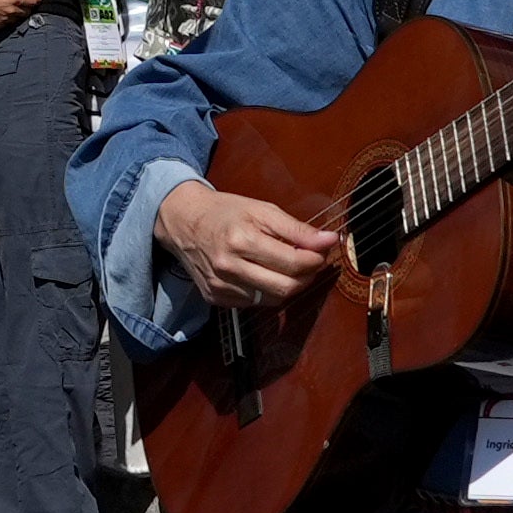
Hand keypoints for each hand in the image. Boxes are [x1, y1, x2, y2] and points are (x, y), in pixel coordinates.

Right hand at [154, 175, 342, 308]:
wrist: (183, 221)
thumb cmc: (225, 212)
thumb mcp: (262, 210)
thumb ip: (297, 228)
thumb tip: (329, 240)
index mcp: (242, 240)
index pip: (293, 263)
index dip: (316, 259)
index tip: (323, 249)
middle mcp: (229, 267)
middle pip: (286, 287)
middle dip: (307, 276)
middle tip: (311, 261)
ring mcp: (221, 286)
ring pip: (272, 299)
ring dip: (289, 285)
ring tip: (288, 266)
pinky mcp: (216, 297)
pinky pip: (254, 302)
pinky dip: (266, 290)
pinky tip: (263, 273)